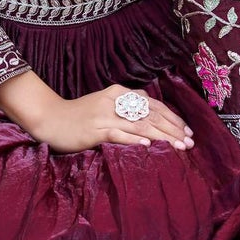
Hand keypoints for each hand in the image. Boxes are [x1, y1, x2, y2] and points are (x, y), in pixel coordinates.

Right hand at [29, 83, 194, 155]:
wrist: (49, 118)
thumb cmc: (79, 115)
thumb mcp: (105, 104)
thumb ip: (127, 107)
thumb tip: (152, 114)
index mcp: (119, 93)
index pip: (153, 105)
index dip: (173, 118)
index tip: (188, 131)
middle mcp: (114, 101)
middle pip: (151, 115)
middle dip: (174, 130)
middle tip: (190, 142)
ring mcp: (105, 115)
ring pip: (140, 125)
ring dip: (163, 137)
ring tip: (179, 147)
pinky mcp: (95, 129)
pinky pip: (119, 134)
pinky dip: (135, 140)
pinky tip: (149, 146)